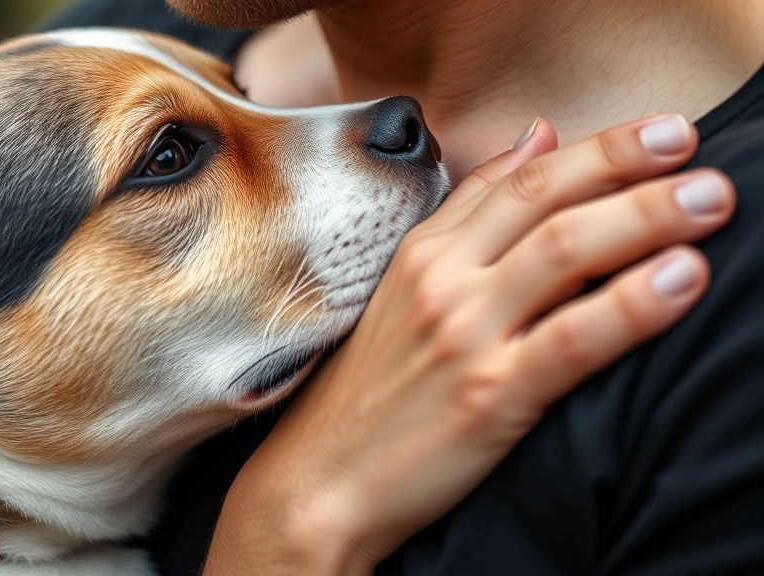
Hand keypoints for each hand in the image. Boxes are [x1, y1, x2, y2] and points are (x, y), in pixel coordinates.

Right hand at [203, 115, 735, 574]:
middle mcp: (442, 280)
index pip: (517, 177)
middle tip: (694, 144)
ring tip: (712, 200)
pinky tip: (682, 278)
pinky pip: (573, 338)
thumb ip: (470, 213)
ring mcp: (463, 335)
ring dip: (648, 216)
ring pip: (566, 252)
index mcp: (423, 253)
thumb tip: (535, 138)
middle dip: (629, 164)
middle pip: (546, 199)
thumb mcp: (405, 289)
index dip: (595, 147)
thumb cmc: (370, 389)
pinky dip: (634, 303)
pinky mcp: (489, 396)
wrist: (321, 479)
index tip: (657, 130)